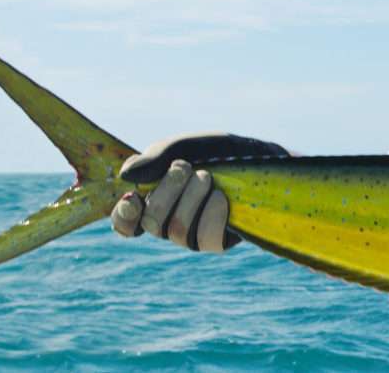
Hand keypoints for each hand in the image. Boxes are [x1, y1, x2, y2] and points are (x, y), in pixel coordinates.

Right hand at [111, 132, 288, 251]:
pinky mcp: (219, 242)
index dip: (123, 217)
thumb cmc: (221, 152)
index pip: (126, 222)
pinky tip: (220, 197)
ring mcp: (194, 234)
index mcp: (155, 198)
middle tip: (185, 167)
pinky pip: (205, 240)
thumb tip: (124, 176)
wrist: (265, 160)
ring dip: (190, 199)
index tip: (132, 197)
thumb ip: (155, 158)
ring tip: (207, 176)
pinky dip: (210, 214)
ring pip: (175, 231)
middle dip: (165, 192)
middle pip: (150, 223)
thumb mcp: (187, 146)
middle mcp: (170, 221)